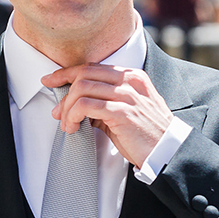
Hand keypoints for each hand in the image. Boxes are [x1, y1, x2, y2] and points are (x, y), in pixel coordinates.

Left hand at [42, 64, 173, 167]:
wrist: (168, 150)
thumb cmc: (147, 134)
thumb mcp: (126, 110)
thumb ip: (104, 102)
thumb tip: (74, 105)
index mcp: (131, 77)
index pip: (92, 67)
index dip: (67, 73)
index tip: (50, 80)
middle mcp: (129, 81)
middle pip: (84, 75)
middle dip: (64, 94)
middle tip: (58, 113)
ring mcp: (127, 95)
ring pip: (82, 88)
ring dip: (67, 108)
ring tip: (67, 124)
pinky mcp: (122, 112)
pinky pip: (86, 106)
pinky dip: (73, 116)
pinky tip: (73, 127)